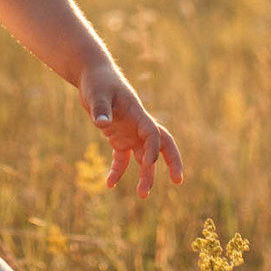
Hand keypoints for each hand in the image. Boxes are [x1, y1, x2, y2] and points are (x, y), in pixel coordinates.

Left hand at [80, 63, 184, 199]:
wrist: (92, 76)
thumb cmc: (97, 82)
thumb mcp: (96, 93)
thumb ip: (100, 109)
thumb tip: (101, 124)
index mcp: (137, 113)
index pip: (152, 132)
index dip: (153, 148)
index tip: (149, 164)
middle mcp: (137, 124)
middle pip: (161, 144)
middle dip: (171, 161)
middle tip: (178, 181)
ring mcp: (130, 132)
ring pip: (144, 156)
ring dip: (146, 175)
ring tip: (143, 195)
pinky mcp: (118, 137)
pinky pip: (122, 158)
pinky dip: (118, 171)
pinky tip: (109, 184)